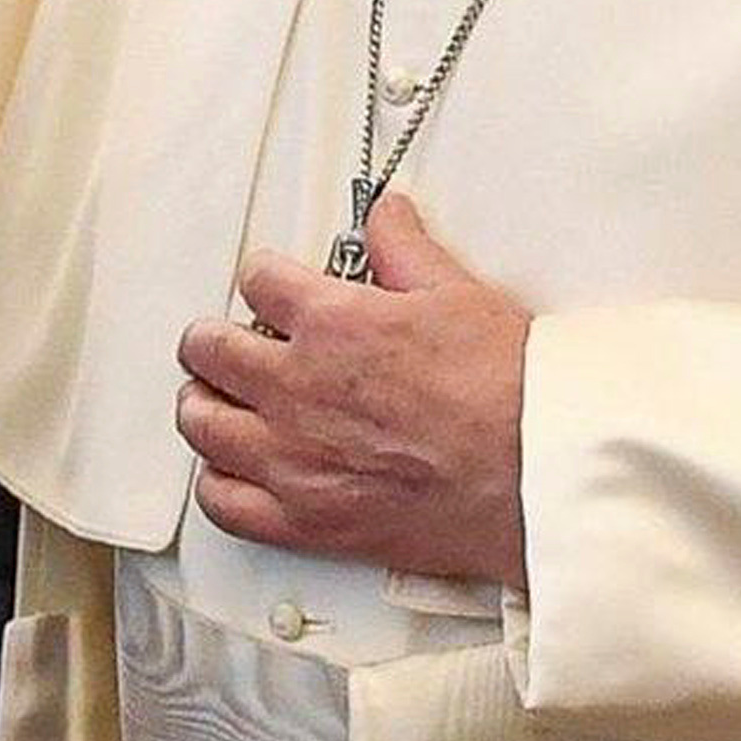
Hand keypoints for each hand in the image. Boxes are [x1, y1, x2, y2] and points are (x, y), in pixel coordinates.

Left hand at [170, 194, 531, 585]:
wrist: (538, 475)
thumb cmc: (509, 392)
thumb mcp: (457, 292)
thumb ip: (405, 250)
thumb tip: (386, 219)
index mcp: (329, 323)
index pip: (257, 279)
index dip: (264, 277)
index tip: (271, 286)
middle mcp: (296, 389)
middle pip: (209, 350)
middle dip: (215, 340)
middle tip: (226, 342)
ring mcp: (295, 459)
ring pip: (203, 425)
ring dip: (204, 405)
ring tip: (218, 400)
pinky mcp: (308, 521)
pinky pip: (225, 504)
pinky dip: (219, 485)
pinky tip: (231, 472)